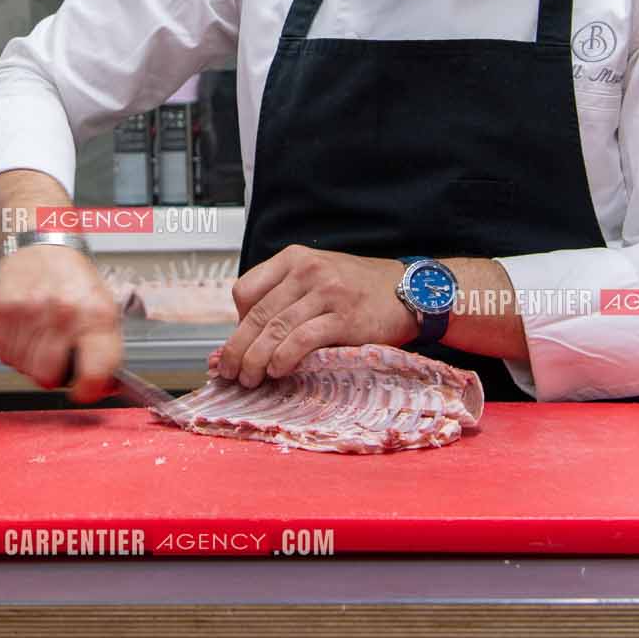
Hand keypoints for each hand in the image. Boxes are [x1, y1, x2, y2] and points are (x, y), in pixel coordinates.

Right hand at [0, 245, 123, 402]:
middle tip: (56, 357)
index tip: (83, 390)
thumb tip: (103, 388)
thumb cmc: (75, 281)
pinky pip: (3, 353)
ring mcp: (31, 311)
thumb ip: (104, 352)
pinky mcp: (4, 309)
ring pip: (23, 368)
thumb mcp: (103, 311)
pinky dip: (12, 349)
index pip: (94, 372)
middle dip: (51, 374)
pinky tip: (24, 332)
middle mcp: (64, 313)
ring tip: (40, 337)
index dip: (88, 390)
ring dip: (29, 361)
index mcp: (97, 315)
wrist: (45, 245)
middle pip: (47, 377)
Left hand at [213, 246, 418, 386]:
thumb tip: (247, 334)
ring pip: (275, 329)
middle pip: (257, 314)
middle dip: (237, 349)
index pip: (246, 289)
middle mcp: (307, 271)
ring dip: (256, 360)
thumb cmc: (359, 290)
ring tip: (249, 379)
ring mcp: (326, 292)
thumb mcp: (318, 277)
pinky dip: (284, 358)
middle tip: (229, 372)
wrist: (410, 291)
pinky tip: (277, 371)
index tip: (238, 345)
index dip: (236, 322)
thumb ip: (286, 296)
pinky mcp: (344, 317)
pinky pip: (302, 339)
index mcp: (294, 258)